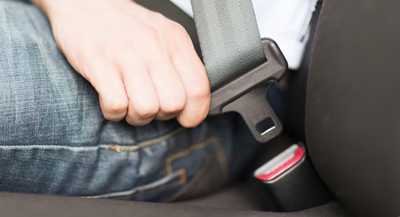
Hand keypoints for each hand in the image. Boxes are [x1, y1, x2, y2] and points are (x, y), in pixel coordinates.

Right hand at [33, 0, 209, 126]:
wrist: (85, 4)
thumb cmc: (125, 25)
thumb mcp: (163, 36)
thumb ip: (179, 66)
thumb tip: (192, 101)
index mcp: (175, 41)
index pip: (199, 88)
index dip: (194, 113)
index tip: (185, 118)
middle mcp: (154, 46)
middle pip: (173, 103)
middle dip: (162, 115)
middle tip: (151, 106)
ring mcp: (126, 54)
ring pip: (146, 108)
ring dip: (136, 116)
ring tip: (129, 103)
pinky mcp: (98, 63)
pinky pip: (116, 105)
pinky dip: (113, 112)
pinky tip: (111, 99)